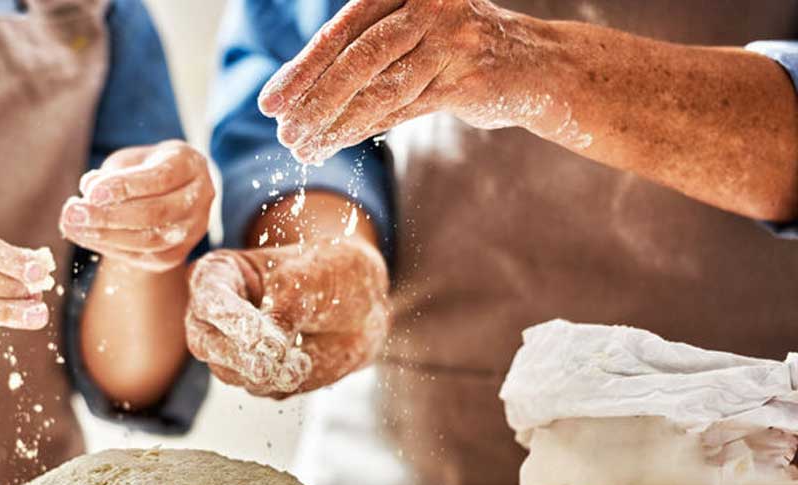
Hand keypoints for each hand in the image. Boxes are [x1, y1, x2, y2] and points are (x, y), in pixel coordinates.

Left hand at [59, 140, 214, 271]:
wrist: (174, 190)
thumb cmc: (147, 168)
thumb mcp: (131, 159)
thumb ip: (112, 173)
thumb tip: (88, 189)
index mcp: (190, 165)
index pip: (160, 178)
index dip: (125, 186)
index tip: (90, 191)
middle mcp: (200, 198)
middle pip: (156, 213)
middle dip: (110, 215)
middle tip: (73, 212)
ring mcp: (193, 230)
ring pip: (151, 241)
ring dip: (106, 236)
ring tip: (72, 226)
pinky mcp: (177, 254)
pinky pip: (145, 257)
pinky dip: (111, 248)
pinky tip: (86, 236)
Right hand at [185, 236, 388, 397]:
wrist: (362, 305)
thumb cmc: (330, 274)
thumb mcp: (310, 278)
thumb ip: (285, 311)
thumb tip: (268, 351)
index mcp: (219, 275)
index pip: (210, 299)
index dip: (231, 318)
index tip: (260, 334)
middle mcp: (216, 315)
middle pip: (204, 342)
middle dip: (238, 356)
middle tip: (268, 365)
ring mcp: (231, 349)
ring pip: (229, 373)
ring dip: (266, 373)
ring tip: (301, 361)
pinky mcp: (253, 376)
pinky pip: (259, 389)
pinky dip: (282, 381)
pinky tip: (305, 362)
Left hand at [258, 0, 555, 162]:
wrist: (535, 65)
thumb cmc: (457, 49)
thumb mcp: (410, 34)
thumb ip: (364, 49)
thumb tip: (296, 92)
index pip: (342, 30)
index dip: (302, 69)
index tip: (270, 103)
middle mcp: (430, 4)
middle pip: (357, 59)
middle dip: (313, 101)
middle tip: (282, 133)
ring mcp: (453, 40)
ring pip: (379, 89)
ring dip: (335, 124)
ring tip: (303, 148)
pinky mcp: (470, 77)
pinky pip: (405, 109)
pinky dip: (364, 130)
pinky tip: (336, 145)